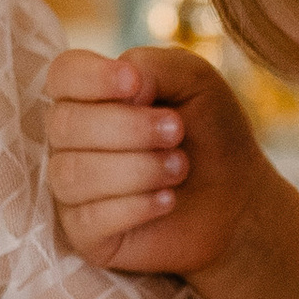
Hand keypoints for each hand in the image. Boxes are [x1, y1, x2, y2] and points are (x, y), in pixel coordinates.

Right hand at [48, 46, 276, 276]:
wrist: (236, 199)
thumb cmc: (210, 133)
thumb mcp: (196, 81)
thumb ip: (156, 65)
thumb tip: (125, 84)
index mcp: (90, 95)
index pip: (62, 75)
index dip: (91, 77)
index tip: (135, 82)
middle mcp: (70, 140)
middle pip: (65, 125)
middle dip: (128, 127)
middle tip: (177, 131)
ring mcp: (72, 187)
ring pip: (73, 174)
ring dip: (136, 168)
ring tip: (180, 166)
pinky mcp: (84, 233)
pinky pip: (89, 219)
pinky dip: (135, 206)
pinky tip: (168, 200)